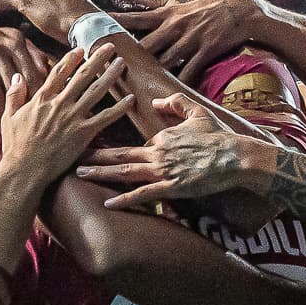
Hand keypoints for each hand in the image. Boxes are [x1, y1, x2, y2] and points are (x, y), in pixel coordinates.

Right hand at [0, 21, 54, 134]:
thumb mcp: (12, 39)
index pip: (32, 72)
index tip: (48, 114)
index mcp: (14, 43)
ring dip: (3, 119)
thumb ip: (32, 53)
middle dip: (24, 110)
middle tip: (33, 131)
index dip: (40, 95)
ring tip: (11, 137)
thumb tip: (50, 70)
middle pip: (15, 86)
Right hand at [0, 45, 134, 189]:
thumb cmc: (15, 146)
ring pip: (96, 91)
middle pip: (83, 75)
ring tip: (122, 63)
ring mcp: (73, 118)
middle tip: (110, 46)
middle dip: (98, 58)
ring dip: (111, 75)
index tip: (82, 49)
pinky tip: (130, 98)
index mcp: (42, 98)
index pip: (59, 72)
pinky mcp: (83, 134)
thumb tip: (17, 77)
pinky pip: (105, 118)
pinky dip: (119, 108)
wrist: (25, 169)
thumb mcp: (9, 117)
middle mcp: (60, 103)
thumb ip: (14, 95)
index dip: (72, 58)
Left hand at [77, 95, 262, 209]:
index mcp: (161, 137)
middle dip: (92, 155)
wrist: (236, 156)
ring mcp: (163, 170)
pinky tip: (107, 203)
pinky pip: (143, 194)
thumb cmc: (219, 137)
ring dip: (99, 173)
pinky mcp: (171, 187)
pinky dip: (124, 199)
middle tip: (69, 155)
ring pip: (124, 172)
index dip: (115, 147)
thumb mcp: (198, 113)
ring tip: (78, 174)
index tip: (92, 145)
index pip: (132, 143)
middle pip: (118, 155)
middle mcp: (157, 152)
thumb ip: (175, 104)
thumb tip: (157, 101)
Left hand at [112, 0, 264, 84]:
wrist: (238, 10)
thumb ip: (148, 2)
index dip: (115, 23)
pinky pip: (189, 71)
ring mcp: (189, 40)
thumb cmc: (204, 5)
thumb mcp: (176, 0)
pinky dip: (180, 83)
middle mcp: (175, 27)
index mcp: (166, 15)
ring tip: (133, 89)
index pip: (135, 19)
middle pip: (145, 44)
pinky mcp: (204, 51)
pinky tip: (168, 96)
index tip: (96, 27)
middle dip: (128, 56)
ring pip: (165, 60)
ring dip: (151, 74)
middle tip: (109, 67)